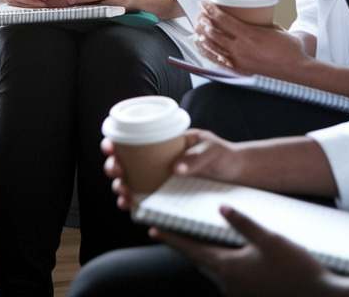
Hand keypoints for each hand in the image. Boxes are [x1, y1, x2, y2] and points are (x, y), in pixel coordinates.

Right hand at [102, 129, 235, 210]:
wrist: (238, 176)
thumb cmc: (223, 156)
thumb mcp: (211, 150)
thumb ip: (196, 156)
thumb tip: (176, 168)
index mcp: (161, 144)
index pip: (130, 141)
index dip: (114, 144)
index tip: (110, 147)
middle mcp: (155, 162)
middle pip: (124, 164)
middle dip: (112, 167)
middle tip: (116, 172)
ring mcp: (158, 181)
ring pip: (130, 183)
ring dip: (120, 187)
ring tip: (123, 192)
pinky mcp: (165, 198)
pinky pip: (143, 201)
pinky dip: (133, 204)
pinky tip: (130, 207)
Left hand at [153, 207, 334, 296]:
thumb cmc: (298, 270)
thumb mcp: (272, 240)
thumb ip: (244, 224)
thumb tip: (221, 208)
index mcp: (228, 268)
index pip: (191, 250)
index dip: (171, 238)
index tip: (152, 228)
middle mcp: (229, 284)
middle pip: (199, 261)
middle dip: (185, 246)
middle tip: (170, 231)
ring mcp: (239, 293)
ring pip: (214, 270)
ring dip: (204, 255)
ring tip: (198, 239)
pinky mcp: (251, 296)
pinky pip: (229, 277)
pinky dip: (222, 264)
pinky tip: (231, 255)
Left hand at [196, 1, 308, 78]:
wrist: (296, 72)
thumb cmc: (291, 50)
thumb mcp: (277, 29)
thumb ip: (264, 23)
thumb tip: (256, 17)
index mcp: (248, 34)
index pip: (221, 18)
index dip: (209, 9)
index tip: (203, 2)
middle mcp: (239, 48)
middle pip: (211, 31)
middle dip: (202, 20)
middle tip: (199, 13)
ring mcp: (237, 60)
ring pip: (211, 46)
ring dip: (201, 35)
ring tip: (197, 27)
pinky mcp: (238, 71)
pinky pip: (216, 60)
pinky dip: (206, 51)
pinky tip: (201, 46)